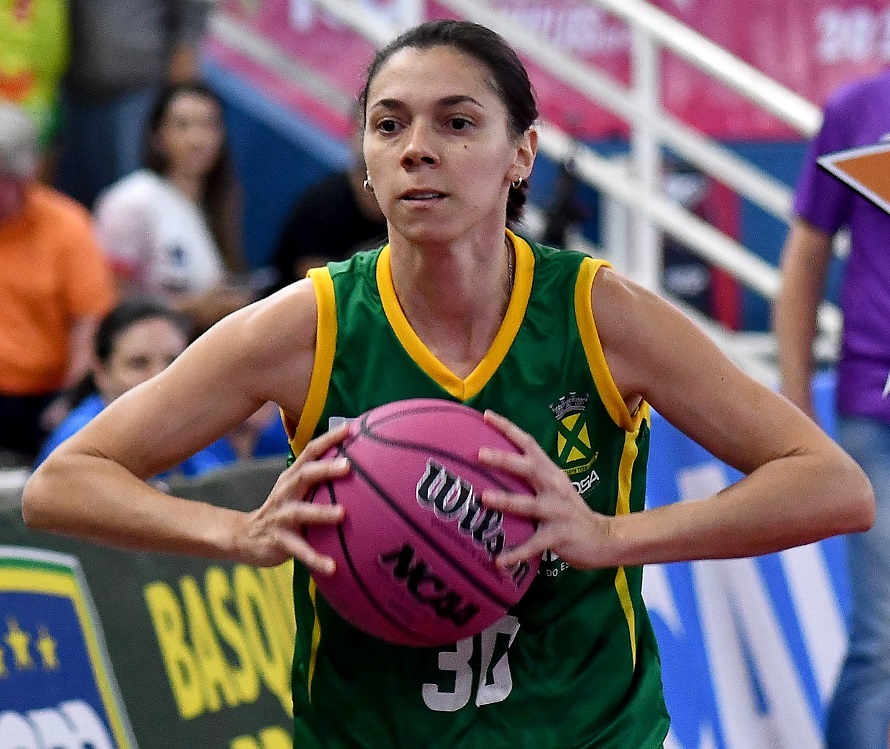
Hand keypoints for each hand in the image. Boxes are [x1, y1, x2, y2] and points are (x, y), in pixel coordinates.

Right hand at [238, 423, 349, 572]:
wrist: (246, 537)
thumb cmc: (285, 510)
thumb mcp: (298, 490)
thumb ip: (319, 478)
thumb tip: (356, 462)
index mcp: (293, 477)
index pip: (310, 451)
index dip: (328, 439)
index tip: (349, 428)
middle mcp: (286, 492)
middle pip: (305, 475)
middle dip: (326, 469)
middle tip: (348, 466)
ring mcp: (281, 516)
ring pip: (301, 512)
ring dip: (321, 513)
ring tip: (341, 514)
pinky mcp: (279, 541)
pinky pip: (299, 551)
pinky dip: (315, 559)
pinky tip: (332, 568)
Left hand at [478, 410, 615, 570]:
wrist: (602, 538)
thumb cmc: (568, 510)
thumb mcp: (553, 486)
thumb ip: (531, 475)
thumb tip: (496, 462)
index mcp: (550, 472)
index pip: (529, 444)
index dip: (508, 428)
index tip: (486, 415)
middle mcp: (554, 486)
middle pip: (529, 468)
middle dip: (504, 459)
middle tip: (479, 453)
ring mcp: (557, 511)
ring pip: (529, 504)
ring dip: (506, 500)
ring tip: (484, 498)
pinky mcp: (559, 535)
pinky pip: (533, 545)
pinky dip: (515, 554)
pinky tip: (498, 561)